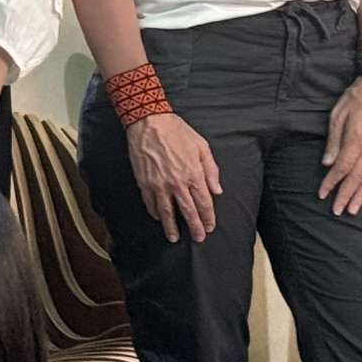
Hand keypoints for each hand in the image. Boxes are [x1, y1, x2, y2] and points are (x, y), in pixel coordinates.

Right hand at [128, 110, 222, 243]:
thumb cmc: (176, 131)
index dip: (208, 217)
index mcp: (194, 174)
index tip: (209, 226)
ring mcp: (159, 184)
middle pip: (188, 212)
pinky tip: (158, 218)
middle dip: (195, 227)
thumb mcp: (201, 147)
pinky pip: (150, 203)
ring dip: (171, 227)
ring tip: (174, 238)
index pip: (204, 203)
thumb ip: (211, 170)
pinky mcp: (144, 182)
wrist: (149, 122)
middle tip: (198, 238)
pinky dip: (155, 212)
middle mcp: (177, 183)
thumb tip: (217, 191)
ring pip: (167, 212)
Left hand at [320, 76, 361, 215]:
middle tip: (337, 211)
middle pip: (356, 177)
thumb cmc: (355, 99)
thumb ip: (333, 142)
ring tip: (354, 210)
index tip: (322, 194)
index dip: (331, 182)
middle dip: (345, 195)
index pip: (342, 167)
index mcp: (356, 139)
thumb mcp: (337, 116)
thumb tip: (327, 164)